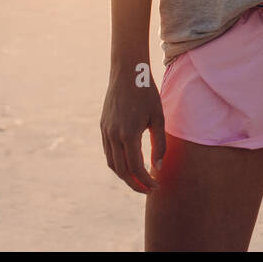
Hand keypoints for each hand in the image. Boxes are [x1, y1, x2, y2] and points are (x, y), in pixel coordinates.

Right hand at [100, 67, 166, 193]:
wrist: (127, 72)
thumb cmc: (147, 93)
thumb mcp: (159, 117)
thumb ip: (159, 144)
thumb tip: (158, 167)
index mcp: (129, 134)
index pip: (135, 167)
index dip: (145, 181)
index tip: (156, 186)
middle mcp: (113, 135)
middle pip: (121, 171)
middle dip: (135, 184)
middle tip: (149, 190)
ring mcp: (105, 132)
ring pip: (112, 164)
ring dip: (125, 176)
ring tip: (139, 181)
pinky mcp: (103, 127)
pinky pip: (108, 152)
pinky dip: (118, 163)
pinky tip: (130, 164)